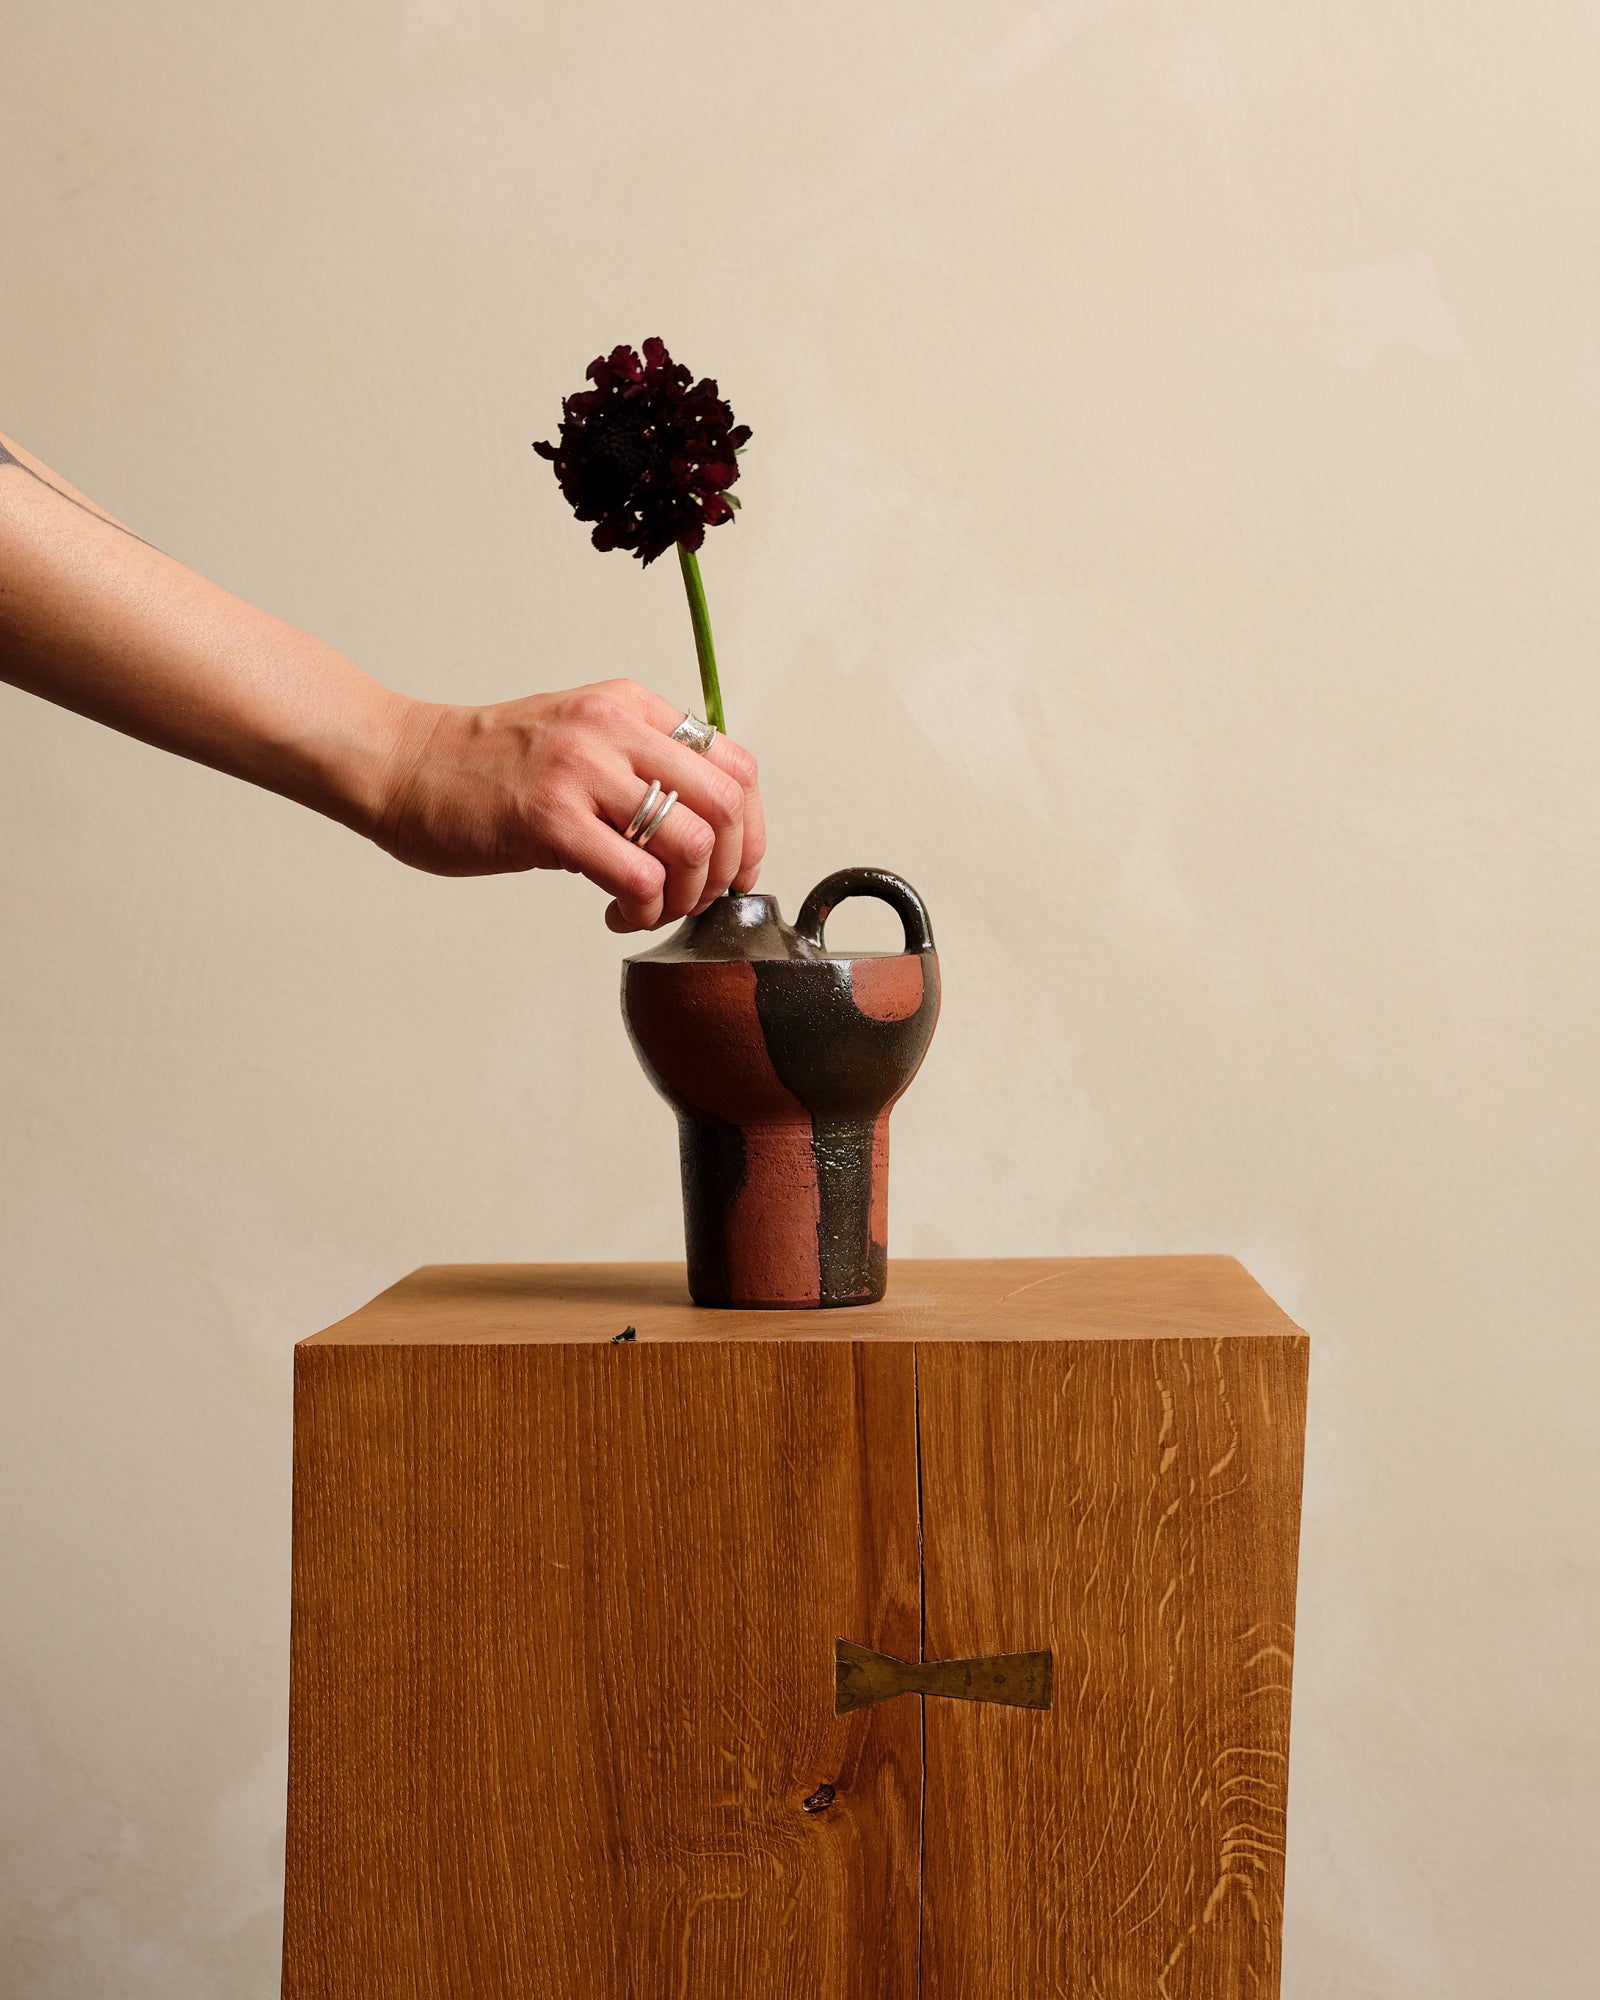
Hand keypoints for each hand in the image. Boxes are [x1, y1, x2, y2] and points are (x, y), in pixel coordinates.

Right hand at [372, 679, 765, 930]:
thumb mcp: (578, 738)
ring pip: (692, 841)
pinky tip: (616, 914)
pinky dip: (643, 909)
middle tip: (693, 898)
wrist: (402, 765)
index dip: (750, 829)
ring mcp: (582, 770)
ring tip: (649, 908)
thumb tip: (703, 832)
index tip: (732, 869)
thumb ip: (638, 767)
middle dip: (725, 870)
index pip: (735, 764)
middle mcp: (614, 728)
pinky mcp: (550, 818)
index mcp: (629, 706)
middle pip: (726, 804)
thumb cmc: (485, 766)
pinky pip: (638, 874)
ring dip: (684, 896)